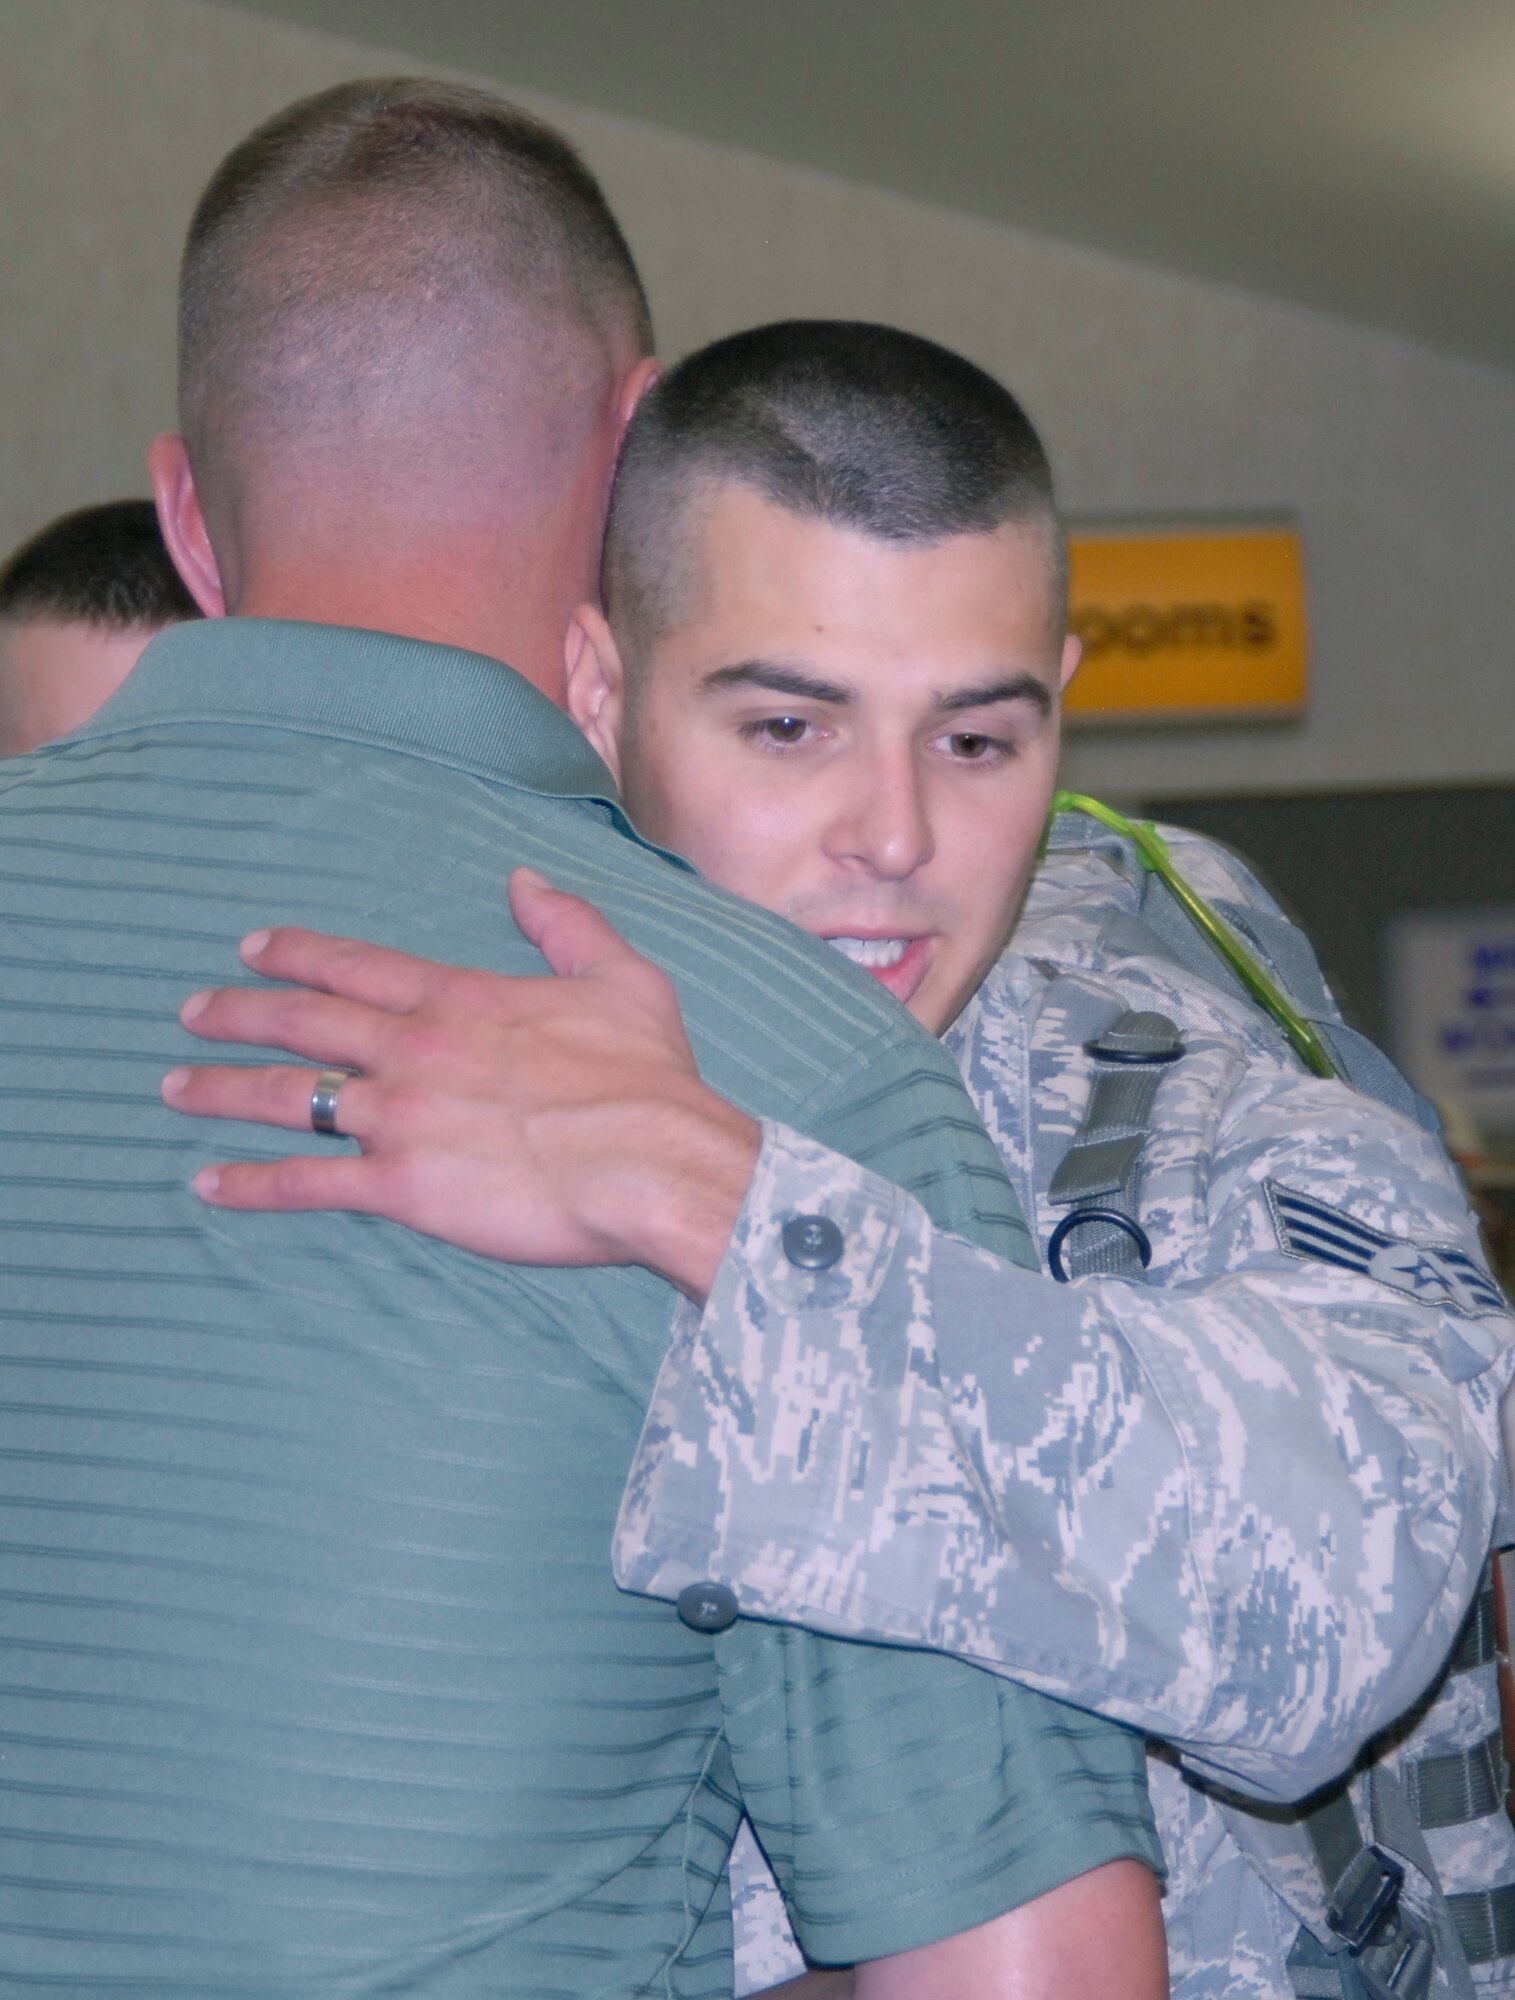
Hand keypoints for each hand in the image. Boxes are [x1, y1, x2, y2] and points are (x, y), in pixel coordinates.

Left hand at [162, 868, 760, 1300]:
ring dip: (222, 1089)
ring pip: (287, 1096)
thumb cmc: (648, 1078)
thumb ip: (568, 924)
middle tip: (190, 1011)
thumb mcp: (623, 977)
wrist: (655, 1162)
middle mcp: (414, 1048)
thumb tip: (525, 879)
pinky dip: (252, 1184)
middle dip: (238, 1013)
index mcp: (460, 999)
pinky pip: (308, 1182)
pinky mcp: (401, 1186)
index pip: (357, 965)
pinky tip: (208, 1184)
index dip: (298, 954)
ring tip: (173, 1088)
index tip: (251, 948)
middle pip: (303, 1021)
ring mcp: (399, 1116)